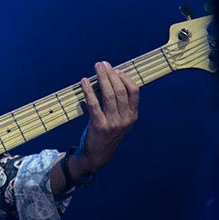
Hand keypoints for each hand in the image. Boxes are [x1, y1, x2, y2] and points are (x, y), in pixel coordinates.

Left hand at [73, 61, 138, 175]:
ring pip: (109, 95)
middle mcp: (126, 119)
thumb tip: (110, 77)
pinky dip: (88, 91)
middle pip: (121, 90)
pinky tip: (84, 81)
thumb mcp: (119, 119)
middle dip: (111, 74)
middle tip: (102, 64)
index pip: (134, 91)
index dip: (124, 77)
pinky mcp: (99, 127)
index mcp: (133, 115)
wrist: (97, 155)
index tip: (114, 69)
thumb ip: (119, 103)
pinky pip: (94, 105)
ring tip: (96, 68)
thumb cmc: (107, 132)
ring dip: (102, 78)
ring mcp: (113, 124)